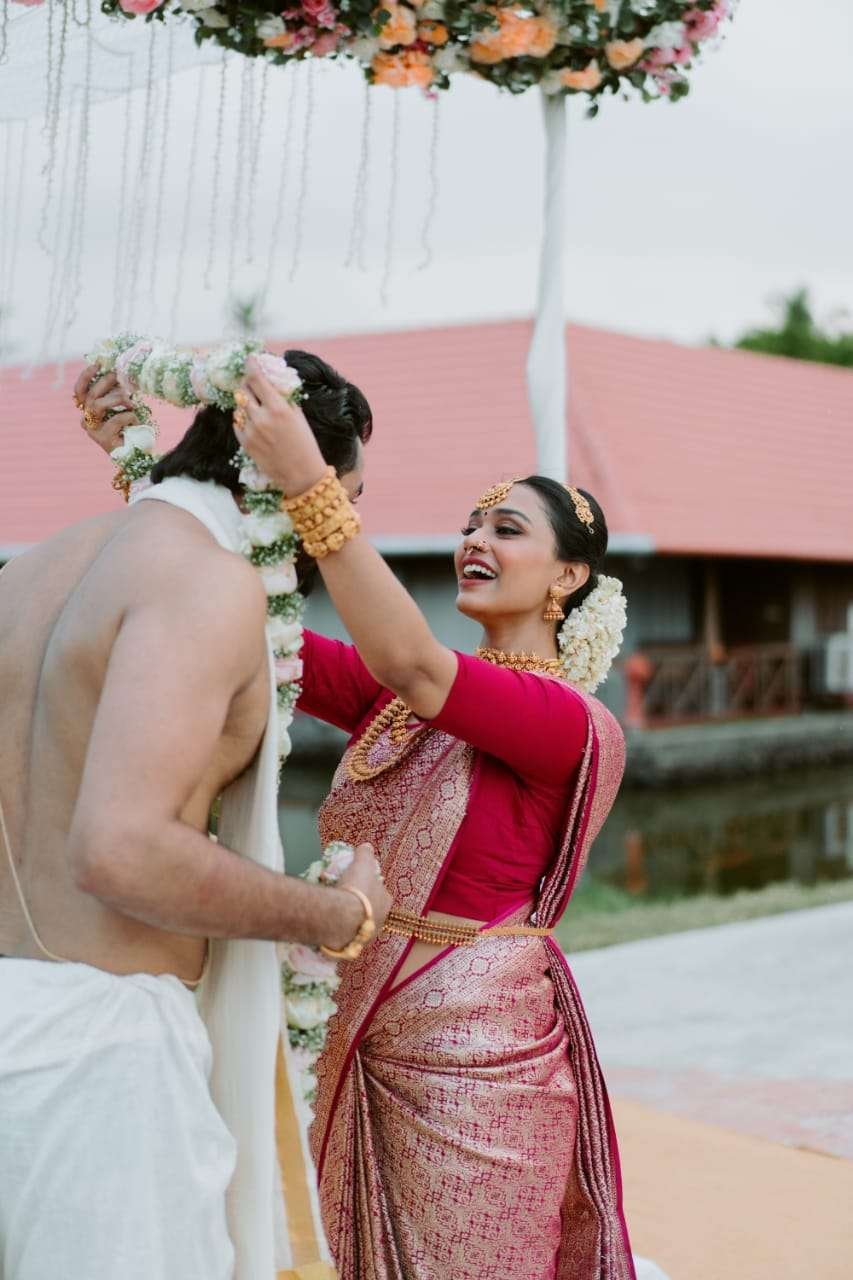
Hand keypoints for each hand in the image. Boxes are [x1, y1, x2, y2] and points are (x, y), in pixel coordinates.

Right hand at [73, 363, 138, 455]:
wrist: (137, 454)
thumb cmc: (131, 429)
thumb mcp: (122, 407)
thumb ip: (117, 393)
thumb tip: (120, 372)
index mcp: (89, 411)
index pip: (80, 391)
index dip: (86, 376)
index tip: (98, 364)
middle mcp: (87, 421)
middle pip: (90, 395)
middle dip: (106, 382)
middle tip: (120, 378)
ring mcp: (93, 431)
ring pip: (98, 405)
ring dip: (117, 398)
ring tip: (131, 402)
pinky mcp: (103, 439)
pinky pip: (116, 419)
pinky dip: (129, 416)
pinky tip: (136, 421)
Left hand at [234, 357, 326, 495]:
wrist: (302, 474)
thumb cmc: (305, 443)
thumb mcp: (298, 415)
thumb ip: (283, 396)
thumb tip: (271, 378)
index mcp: (278, 407)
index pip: (256, 378)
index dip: (250, 365)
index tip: (249, 359)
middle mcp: (262, 417)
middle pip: (243, 389)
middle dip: (247, 384)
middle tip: (253, 384)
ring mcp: (251, 431)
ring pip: (239, 406)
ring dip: (245, 402)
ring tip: (257, 407)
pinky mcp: (245, 443)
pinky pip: (238, 423)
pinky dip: (243, 419)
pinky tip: (254, 422)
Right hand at [334, 842, 391, 945]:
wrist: (341, 916)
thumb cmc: (356, 888)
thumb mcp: (362, 863)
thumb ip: (365, 854)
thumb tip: (366, 846)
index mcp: (386, 902)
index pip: (381, 893)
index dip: (371, 887)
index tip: (358, 884)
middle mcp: (380, 922)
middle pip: (371, 910)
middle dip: (360, 905)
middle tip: (344, 896)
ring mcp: (366, 936)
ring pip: (358, 925)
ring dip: (349, 918)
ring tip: (334, 909)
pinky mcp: (351, 946)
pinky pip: (345, 935)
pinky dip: (339, 929)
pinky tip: (330, 922)